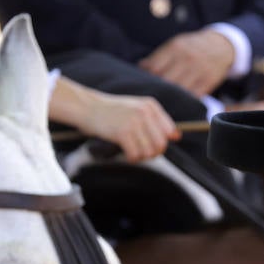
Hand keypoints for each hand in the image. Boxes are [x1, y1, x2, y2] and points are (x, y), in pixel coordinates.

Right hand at [48, 77, 178, 161]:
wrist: (87, 107)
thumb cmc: (111, 111)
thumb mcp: (136, 108)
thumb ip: (155, 121)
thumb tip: (177, 136)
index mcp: (150, 105)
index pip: (169, 130)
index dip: (162, 142)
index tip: (152, 145)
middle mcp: (144, 112)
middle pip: (161, 144)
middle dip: (153, 153)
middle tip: (142, 153)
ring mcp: (134, 122)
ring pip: (149, 151)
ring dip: (142, 157)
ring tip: (134, 153)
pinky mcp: (122, 133)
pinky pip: (136, 155)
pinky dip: (132, 158)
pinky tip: (127, 155)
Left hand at [140, 30, 234, 95]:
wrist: (220, 45)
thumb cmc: (192, 47)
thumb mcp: (176, 44)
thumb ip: (159, 56)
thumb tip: (141, 67)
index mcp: (176, 48)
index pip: (154, 67)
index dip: (147, 78)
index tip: (144, 84)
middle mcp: (187, 58)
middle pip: (165, 80)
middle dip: (158, 89)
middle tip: (153, 95)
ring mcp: (199, 70)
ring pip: (179, 89)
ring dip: (170, 96)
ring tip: (165, 100)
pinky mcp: (209, 80)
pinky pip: (193, 95)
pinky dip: (185, 99)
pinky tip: (180, 100)